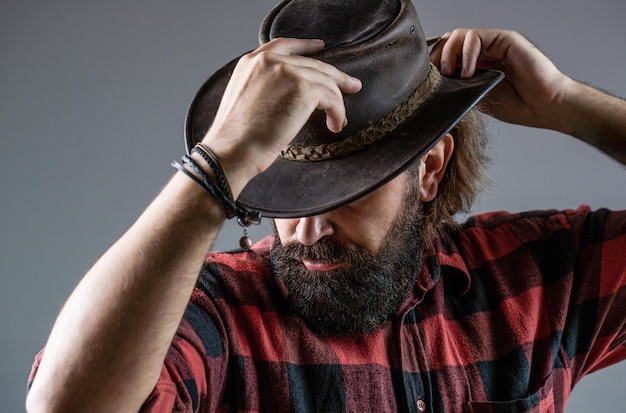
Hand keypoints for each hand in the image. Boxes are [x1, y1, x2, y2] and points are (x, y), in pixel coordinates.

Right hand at [201, 38, 361, 195]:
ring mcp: (288, 72)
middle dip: (335, 77)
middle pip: (313, 64)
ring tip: (338, 120)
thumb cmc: (235, 137)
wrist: (232, 149)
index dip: (306, 46)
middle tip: (352, 86)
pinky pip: (332, 98)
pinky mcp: (304, 88)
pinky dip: (338, 113)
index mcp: (252, 62)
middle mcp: (270, 61)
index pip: (284, 45)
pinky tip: (335, 126)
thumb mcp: (244, 100)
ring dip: (336, 103)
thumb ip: (263, 87)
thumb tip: (290, 97)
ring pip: (326, 81)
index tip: (320, 47)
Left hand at [429, 28, 572, 131]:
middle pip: (447, 41)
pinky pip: (476, 36)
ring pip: (458, 35)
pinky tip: (469, 72)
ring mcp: (494, 43)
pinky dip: (466, 53)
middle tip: (436, 77)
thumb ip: (458, 87)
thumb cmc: (517, 106)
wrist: (544, 106)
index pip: (445, 54)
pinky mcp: (505, 39)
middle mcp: (483, 50)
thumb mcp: (476, 98)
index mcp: (475, 63)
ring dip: (448, 53)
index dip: (432, 64)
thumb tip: (432, 87)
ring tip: (451, 74)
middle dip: (436, 57)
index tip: (426, 81)